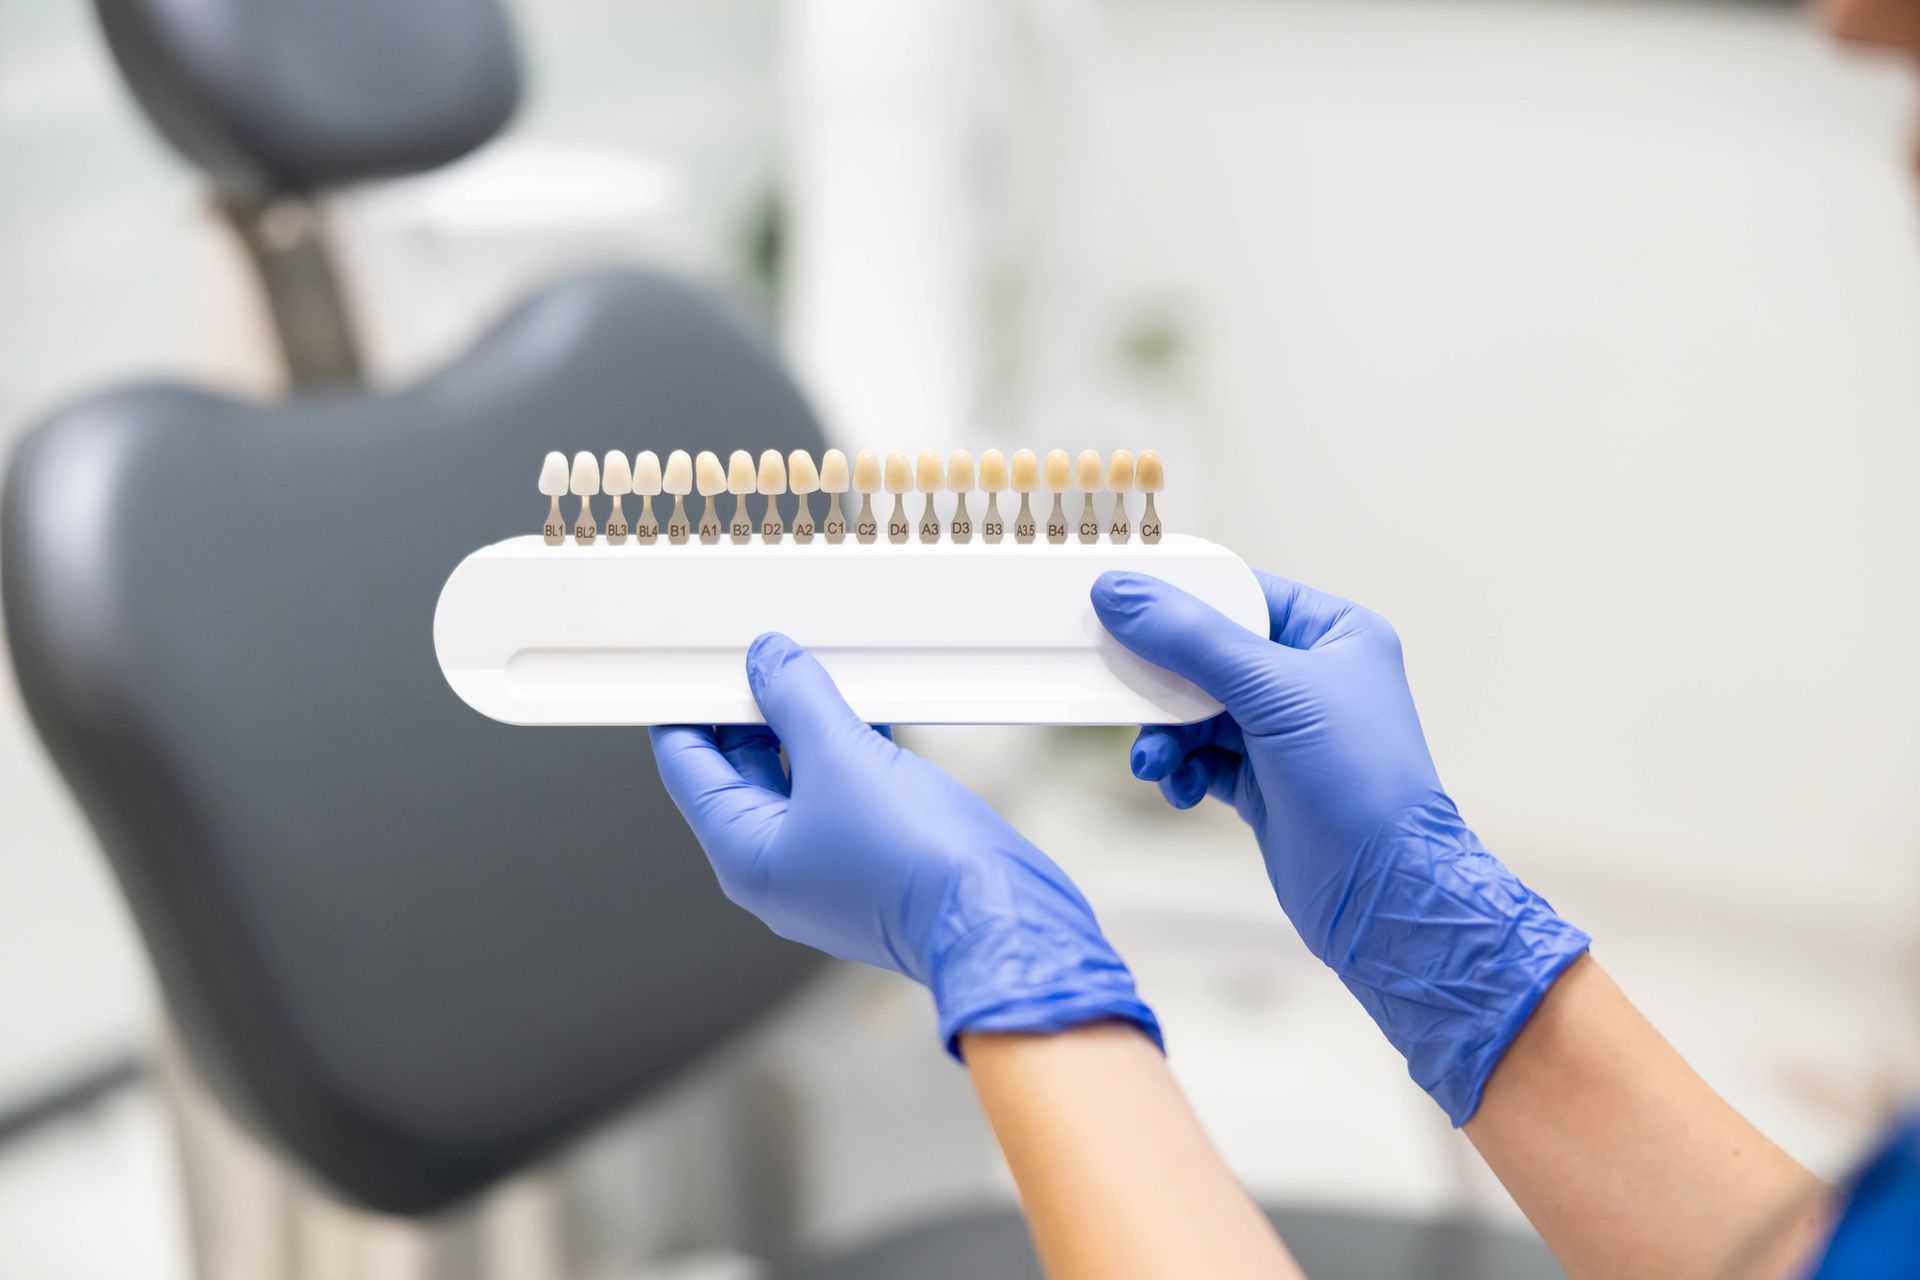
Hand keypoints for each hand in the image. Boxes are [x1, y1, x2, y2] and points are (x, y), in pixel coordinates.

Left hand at [651, 633, 1158, 1053]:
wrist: (1000, 916)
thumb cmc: (915, 864)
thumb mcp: (842, 757)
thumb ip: (796, 701)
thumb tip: (769, 664)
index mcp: (747, 857)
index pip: (689, 770)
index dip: (687, 710)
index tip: (693, 666)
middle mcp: (781, 868)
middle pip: (743, 772)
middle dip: (754, 711)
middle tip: (766, 656)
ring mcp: (830, 867)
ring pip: (801, 778)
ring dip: (808, 725)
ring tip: (817, 672)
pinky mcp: (877, 860)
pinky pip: (845, 791)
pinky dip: (849, 749)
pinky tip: (870, 710)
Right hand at [1091, 570, 1587, 1122]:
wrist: (1384, 898)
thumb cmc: (1355, 782)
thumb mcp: (1272, 693)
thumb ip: (1191, 639)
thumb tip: (1118, 589)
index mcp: (1334, 633)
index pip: (1241, 594)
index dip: (1179, 599)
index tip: (1114, 604)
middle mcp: (1312, 675)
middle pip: (1208, 653)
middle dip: (1163, 682)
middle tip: (1118, 692)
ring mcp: (1287, 731)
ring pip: (1196, 709)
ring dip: (1165, 734)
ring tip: (1154, 763)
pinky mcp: (1265, 781)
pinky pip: (1200, 756)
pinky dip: (1181, 768)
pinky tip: (1179, 789)